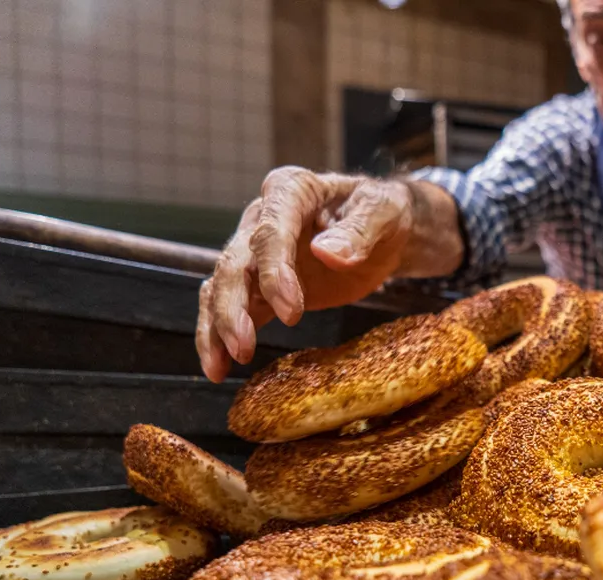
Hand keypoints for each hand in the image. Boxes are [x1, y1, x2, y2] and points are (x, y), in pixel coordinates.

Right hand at [196, 167, 416, 381]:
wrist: (385, 231)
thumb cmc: (383, 213)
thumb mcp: (384, 212)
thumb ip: (359, 230)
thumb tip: (326, 253)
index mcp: (291, 191)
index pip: (270, 230)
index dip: (274, 272)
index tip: (291, 312)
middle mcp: (262, 219)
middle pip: (234, 263)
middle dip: (233, 307)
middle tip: (244, 347)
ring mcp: (257, 254)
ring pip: (222, 288)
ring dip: (217, 327)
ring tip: (220, 366)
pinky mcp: (261, 286)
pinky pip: (232, 309)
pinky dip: (220, 337)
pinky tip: (220, 366)